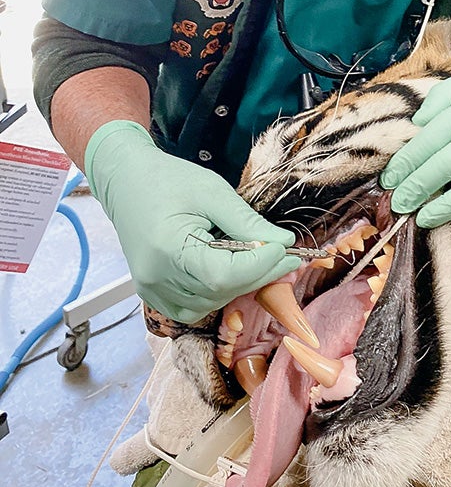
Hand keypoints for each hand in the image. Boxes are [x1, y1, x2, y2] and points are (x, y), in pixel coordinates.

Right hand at [84, 121, 300, 322]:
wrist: (127, 181)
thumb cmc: (168, 179)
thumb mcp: (212, 191)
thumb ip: (247, 222)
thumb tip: (284, 242)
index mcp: (167, 248)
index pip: (223, 275)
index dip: (260, 266)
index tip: (286, 248)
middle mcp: (155, 277)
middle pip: (220, 290)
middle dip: (259, 274)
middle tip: (287, 254)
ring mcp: (152, 289)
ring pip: (210, 303)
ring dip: (241, 284)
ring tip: (259, 259)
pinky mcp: (153, 293)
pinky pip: (194, 306)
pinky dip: (218, 293)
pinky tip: (230, 270)